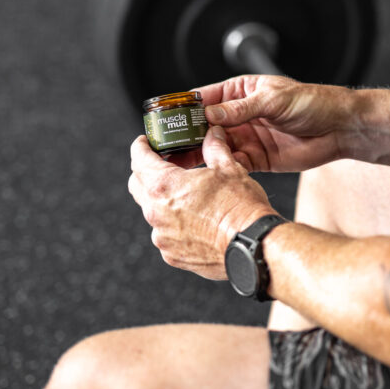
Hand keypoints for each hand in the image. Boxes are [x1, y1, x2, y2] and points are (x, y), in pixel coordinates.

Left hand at [128, 125, 279, 279]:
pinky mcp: (171, 254)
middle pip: (137, 185)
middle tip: (162, 164)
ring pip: (152, 211)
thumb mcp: (229, 168)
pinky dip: (175, 224)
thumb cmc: (240, 207)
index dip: (140, 147)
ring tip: (187, 195)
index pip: (139, 160)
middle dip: (145, 172)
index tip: (144, 143)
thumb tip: (213, 134)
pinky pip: (165, 233)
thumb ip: (214, 148)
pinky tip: (196, 220)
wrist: (252, 243)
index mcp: (165, 186)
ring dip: (163, 200)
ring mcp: (162, 236)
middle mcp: (156, 212)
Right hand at [168, 75, 355, 173]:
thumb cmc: (313, 103)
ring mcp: (246, 137)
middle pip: (203, 126)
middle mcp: (239, 115)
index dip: (183, 109)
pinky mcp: (256, 159)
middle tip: (165, 149)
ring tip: (178, 166)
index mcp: (240, 92)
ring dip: (198, 156)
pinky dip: (219, 170)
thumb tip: (208, 115)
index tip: (164, 120)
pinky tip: (206, 176)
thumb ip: (241, 109)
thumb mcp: (275, 100)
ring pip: (213, 148)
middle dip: (185, 136)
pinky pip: (231, 164)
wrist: (339, 128)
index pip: (204, 98)